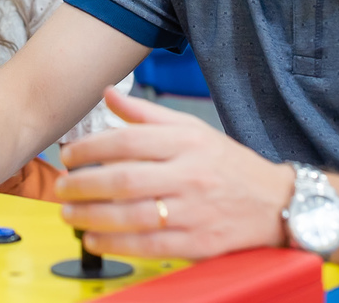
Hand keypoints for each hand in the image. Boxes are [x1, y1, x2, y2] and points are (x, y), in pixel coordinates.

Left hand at [57, 87, 294, 259]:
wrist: (277, 203)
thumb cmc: (228, 164)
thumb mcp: (193, 129)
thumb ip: (146, 114)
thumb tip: (108, 93)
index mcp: (187, 142)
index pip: (128, 140)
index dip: (91, 147)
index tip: (69, 154)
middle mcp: (190, 175)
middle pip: (125, 179)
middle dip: (84, 185)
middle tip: (61, 187)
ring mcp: (194, 211)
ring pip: (133, 215)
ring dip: (93, 217)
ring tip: (69, 214)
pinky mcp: (198, 244)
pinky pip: (150, 246)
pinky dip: (116, 244)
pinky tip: (94, 239)